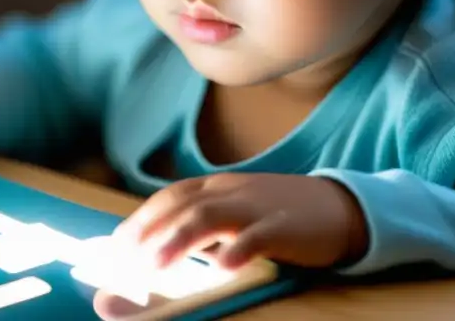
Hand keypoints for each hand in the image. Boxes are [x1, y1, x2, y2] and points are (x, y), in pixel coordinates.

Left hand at [111, 172, 368, 271]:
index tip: (114, 245)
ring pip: (212, 216)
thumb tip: (161, 257)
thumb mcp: (238, 215)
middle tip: (123, 260)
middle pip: (183, 205)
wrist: (341, 208)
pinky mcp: (285, 226)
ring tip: (156, 265)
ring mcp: (258, 207)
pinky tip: (224, 267)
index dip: (141, 218)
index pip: (170, 197)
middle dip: (148, 231)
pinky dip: (240, 249)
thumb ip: (203, 232)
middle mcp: (231, 191)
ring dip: (180, 239)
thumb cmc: (280, 216)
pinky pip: (260, 235)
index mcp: (218, 187)